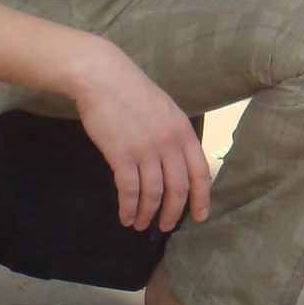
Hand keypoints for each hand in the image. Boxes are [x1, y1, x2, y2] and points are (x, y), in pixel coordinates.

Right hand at [70, 45, 211, 232]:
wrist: (102, 77)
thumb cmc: (131, 91)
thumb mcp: (164, 109)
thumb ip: (173, 134)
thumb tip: (177, 162)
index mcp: (183, 131)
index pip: (200, 172)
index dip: (202, 198)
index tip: (200, 216)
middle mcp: (169, 143)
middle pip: (178, 188)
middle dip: (174, 213)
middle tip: (166, 227)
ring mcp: (146, 149)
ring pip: (153, 193)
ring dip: (148, 213)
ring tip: (141, 224)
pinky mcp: (121, 155)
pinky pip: (129, 190)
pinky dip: (129, 207)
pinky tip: (126, 216)